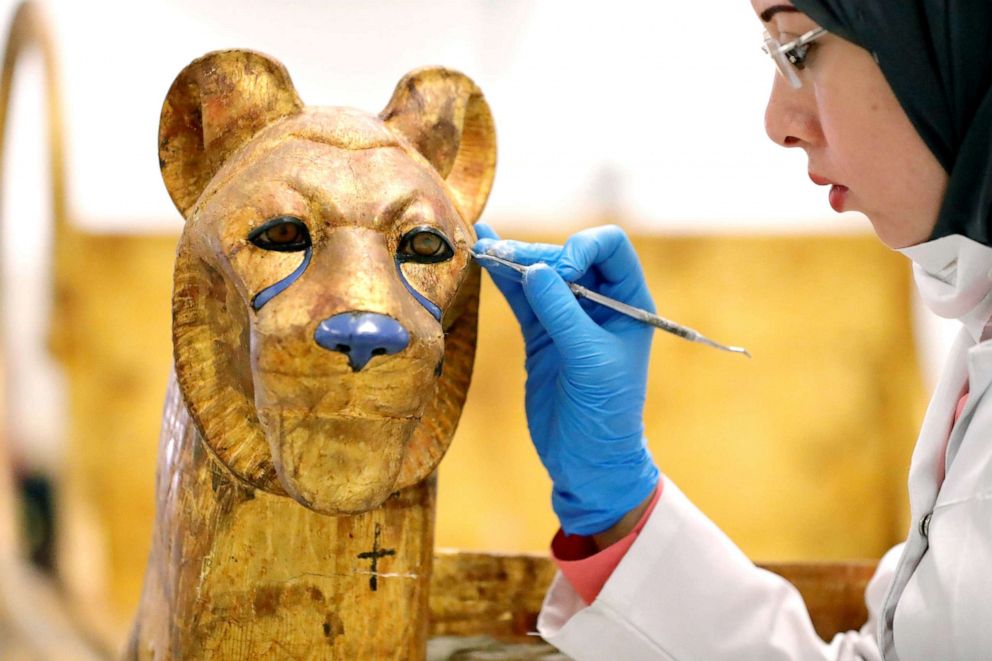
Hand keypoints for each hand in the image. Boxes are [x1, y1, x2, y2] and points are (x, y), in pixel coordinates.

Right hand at [474, 223, 658, 536]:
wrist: (587, 461)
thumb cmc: (605, 413)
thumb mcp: (589, 361)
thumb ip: (563, 314)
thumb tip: (534, 269)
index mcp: (628, 301)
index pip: (609, 248)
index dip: (582, 248)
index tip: (562, 271)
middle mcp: (600, 302)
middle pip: (566, 257)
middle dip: (536, 253)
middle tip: (502, 255)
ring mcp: (568, 317)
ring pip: (539, 274)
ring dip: (512, 260)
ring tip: (482, 246)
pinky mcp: (541, 335)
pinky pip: (521, 298)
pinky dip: (503, 280)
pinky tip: (483, 257)